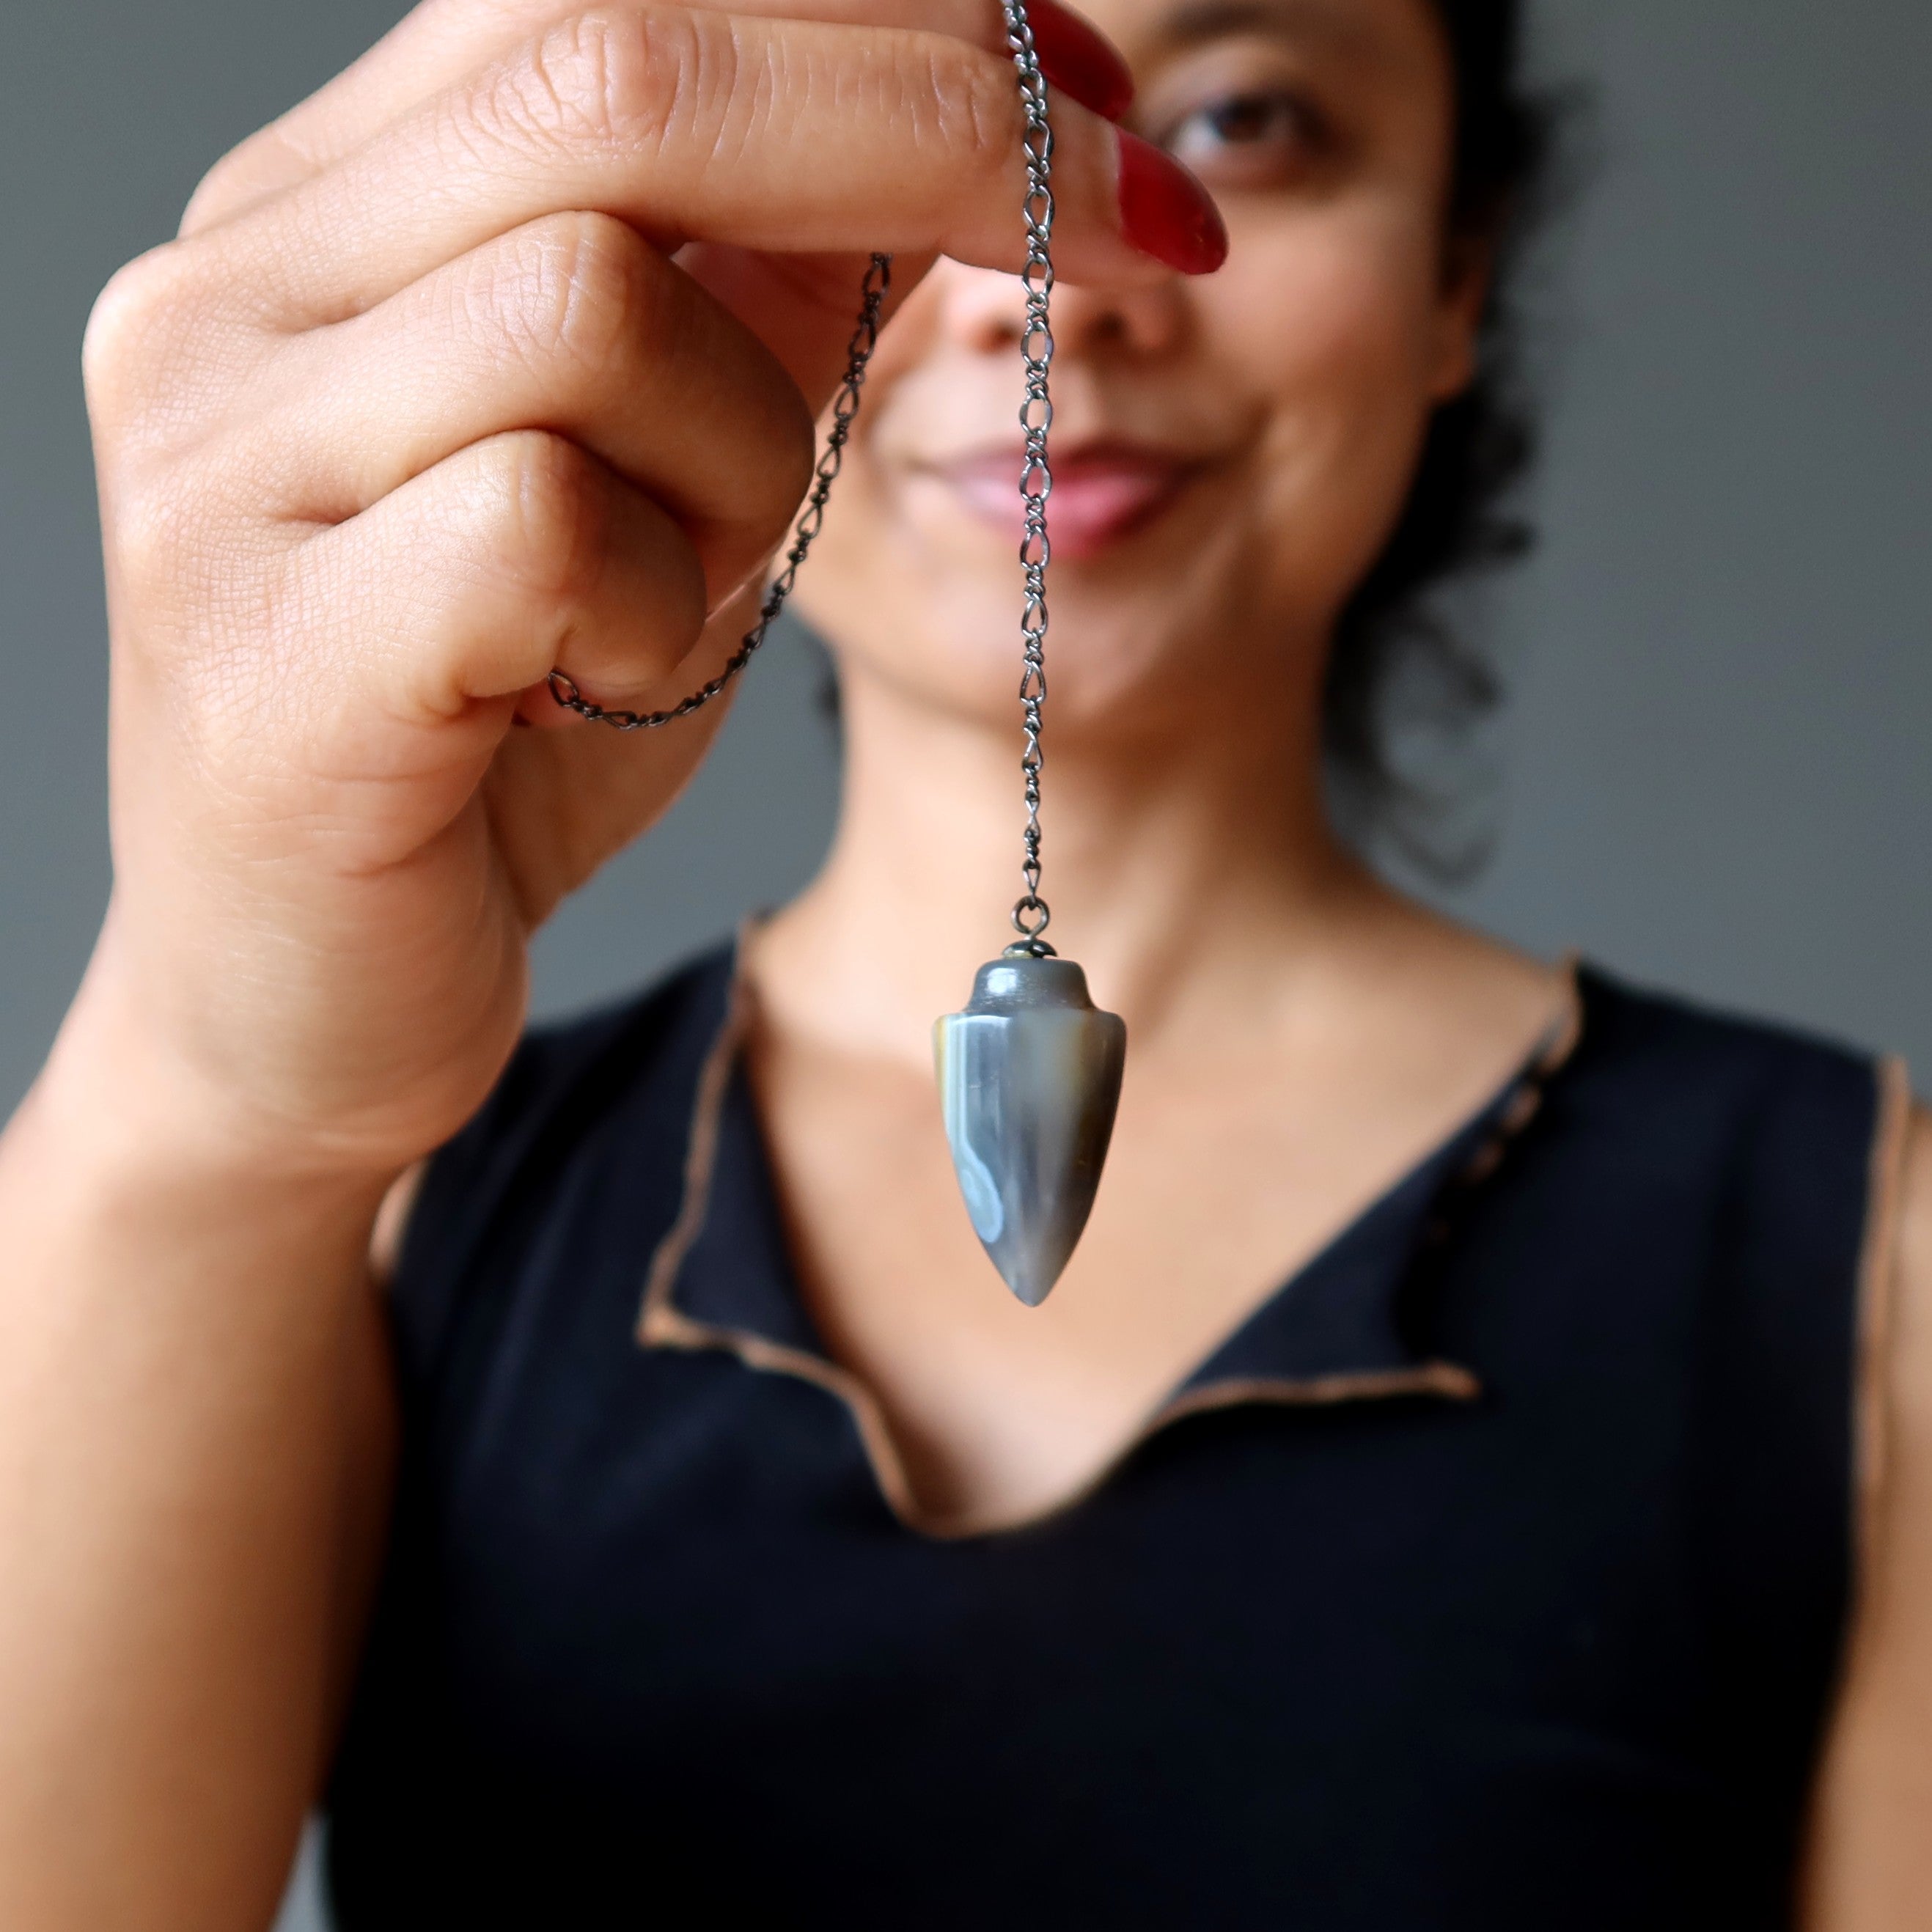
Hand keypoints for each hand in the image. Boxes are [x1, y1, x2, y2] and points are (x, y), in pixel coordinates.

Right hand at [74, 0, 1220, 1181]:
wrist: (306, 1003)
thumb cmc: (498, 737)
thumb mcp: (661, 480)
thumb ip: (751, 302)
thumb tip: (943, 138)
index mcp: (327, 218)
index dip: (885, 14)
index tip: (1091, 89)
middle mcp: (237, 295)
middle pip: (611, 69)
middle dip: (926, 125)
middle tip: (1124, 226)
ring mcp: (222, 465)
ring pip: (589, 303)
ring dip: (745, 455)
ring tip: (690, 586)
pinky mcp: (266, 650)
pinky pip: (539, 521)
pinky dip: (651, 605)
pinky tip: (600, 686)